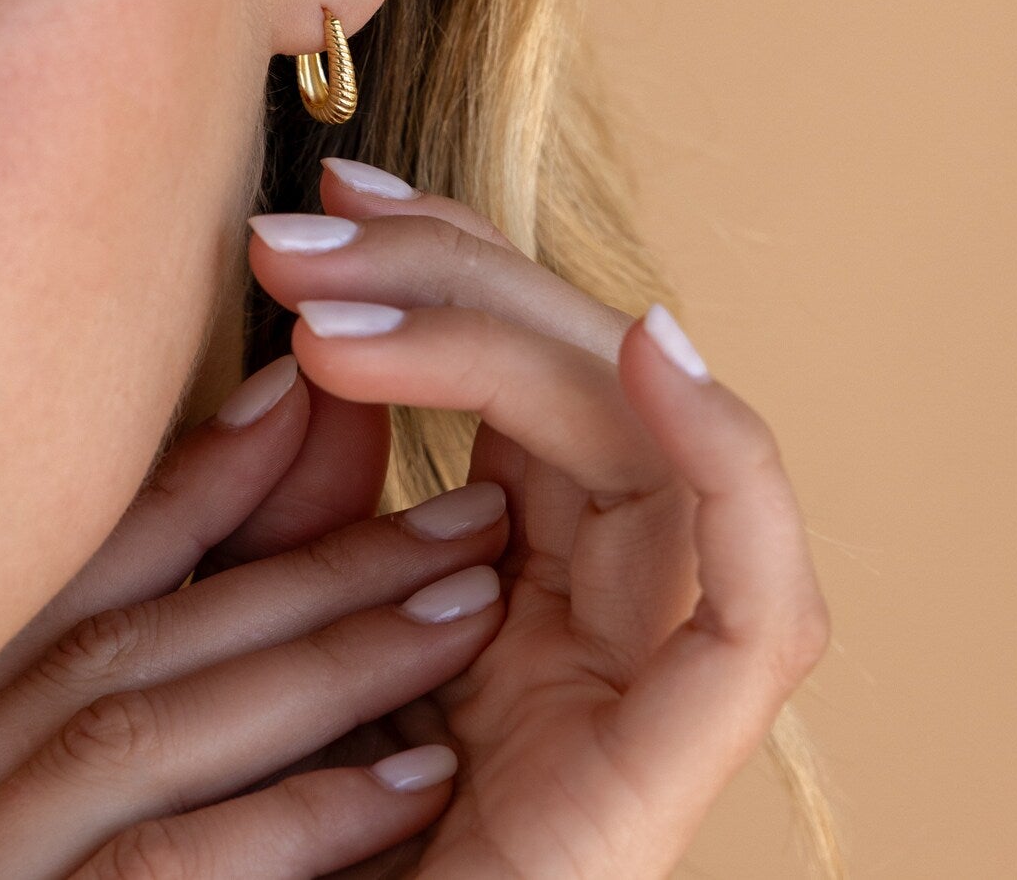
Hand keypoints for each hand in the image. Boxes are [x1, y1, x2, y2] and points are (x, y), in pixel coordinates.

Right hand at [0, 361, 509, 878]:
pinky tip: (411, 779)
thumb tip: (273, 470)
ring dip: (312, 664)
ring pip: (129, 734)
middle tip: (455, 512)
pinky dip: (286, 819)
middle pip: (111, 647)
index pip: (66, 602)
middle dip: (296, 569)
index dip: (208, 499)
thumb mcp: (51, 814)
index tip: (339, 431)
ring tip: (463, 605)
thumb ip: (156, 675)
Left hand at [235, 158, 832, 878]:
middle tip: (306, 231)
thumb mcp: (261, 617)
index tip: (325, 199)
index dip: (436, 264)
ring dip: (516, 347)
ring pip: (648, 454)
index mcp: (509, 556)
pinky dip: (729, 467)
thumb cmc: (259, 817)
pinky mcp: (674, 759)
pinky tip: (649, 351)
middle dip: (451, 280)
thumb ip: (293, 502)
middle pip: (579, 384)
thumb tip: (307, 349)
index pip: (510, 368)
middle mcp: (592, 593)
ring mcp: (641, 669)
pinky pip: (756, 608)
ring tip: (348, 309)